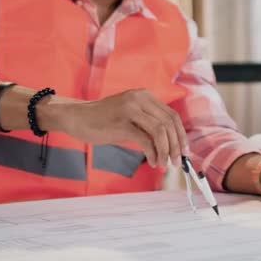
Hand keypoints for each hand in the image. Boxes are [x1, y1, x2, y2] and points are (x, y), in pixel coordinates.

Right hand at [51, 89, 188, 167]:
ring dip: (166, 151)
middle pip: (169, 123)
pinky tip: (153, 161)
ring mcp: (131, 110)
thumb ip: (149, 123)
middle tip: (176, 161)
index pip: (172, 116)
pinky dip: (153, 153)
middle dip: (176, 145)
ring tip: (165, 164)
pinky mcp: (121, 123)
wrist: (77, 117)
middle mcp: (140, 99)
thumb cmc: (104, 120)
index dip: (181, 135)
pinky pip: (145, 140)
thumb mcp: (131, 116)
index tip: (183, 151)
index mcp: (145, 96)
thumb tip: (171, 144)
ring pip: (160, 131)